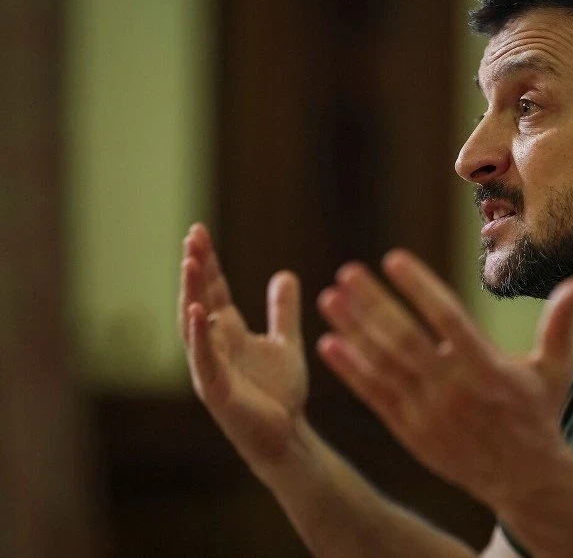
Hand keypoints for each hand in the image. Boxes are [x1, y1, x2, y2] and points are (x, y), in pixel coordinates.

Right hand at [178, 223, 308, 478]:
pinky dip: (200, 337)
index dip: (207, 262)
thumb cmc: (279, 393)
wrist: (287, 435)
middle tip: (192, 236)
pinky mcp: (216, 390)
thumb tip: (285, 273)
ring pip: (194, 325)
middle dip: (195, 268)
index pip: (213, 289)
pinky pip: (204, 360)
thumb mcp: (285, 343)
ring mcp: (210, 367)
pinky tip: (198, 312)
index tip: (199, 231)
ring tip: (189, 263)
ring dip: (191, 294)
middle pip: (199, 299)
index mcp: (228, 332)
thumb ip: (282, 311)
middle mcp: (213, 345)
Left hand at [315, 249, 572, 508]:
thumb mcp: (556, 370)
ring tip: (330, 299)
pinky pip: (375, 396)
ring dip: (353, 330)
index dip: (418, 286)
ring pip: (383, 364)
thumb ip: (559, 323)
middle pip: (404, 337)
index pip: (446, 317)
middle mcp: (453, 388)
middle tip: (347, 272)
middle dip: (373, 303)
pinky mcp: (411, 431)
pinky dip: (351, 371)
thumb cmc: (539, 416)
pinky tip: (330, 345)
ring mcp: (428, 411)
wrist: (524, 479)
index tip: (393, 258)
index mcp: (486, 367)